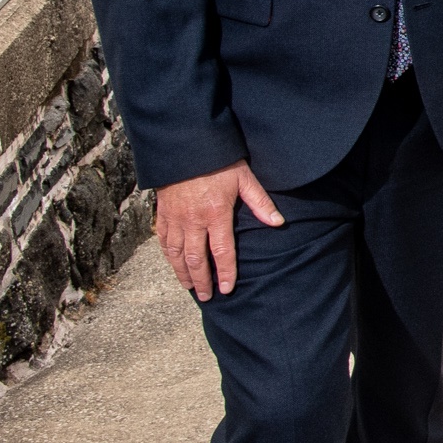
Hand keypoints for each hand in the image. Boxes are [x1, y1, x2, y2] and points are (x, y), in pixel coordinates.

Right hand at [155, 161, 280, 300]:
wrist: (185, 146)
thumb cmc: (219, 161)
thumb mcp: (244, 178)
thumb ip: (260, 202)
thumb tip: (279, 222)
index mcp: (216, 214)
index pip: (222, 251)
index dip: (225, 273)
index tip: (227, 289)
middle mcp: (193, 220)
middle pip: (196, 259)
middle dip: (202, 281)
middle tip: (207, 296)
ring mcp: (176, 218)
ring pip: (177, 253)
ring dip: (183, 272)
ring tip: (190, 287)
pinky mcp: (163, 213)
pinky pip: (164, 240)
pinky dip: (169, 256)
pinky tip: (174, 264)